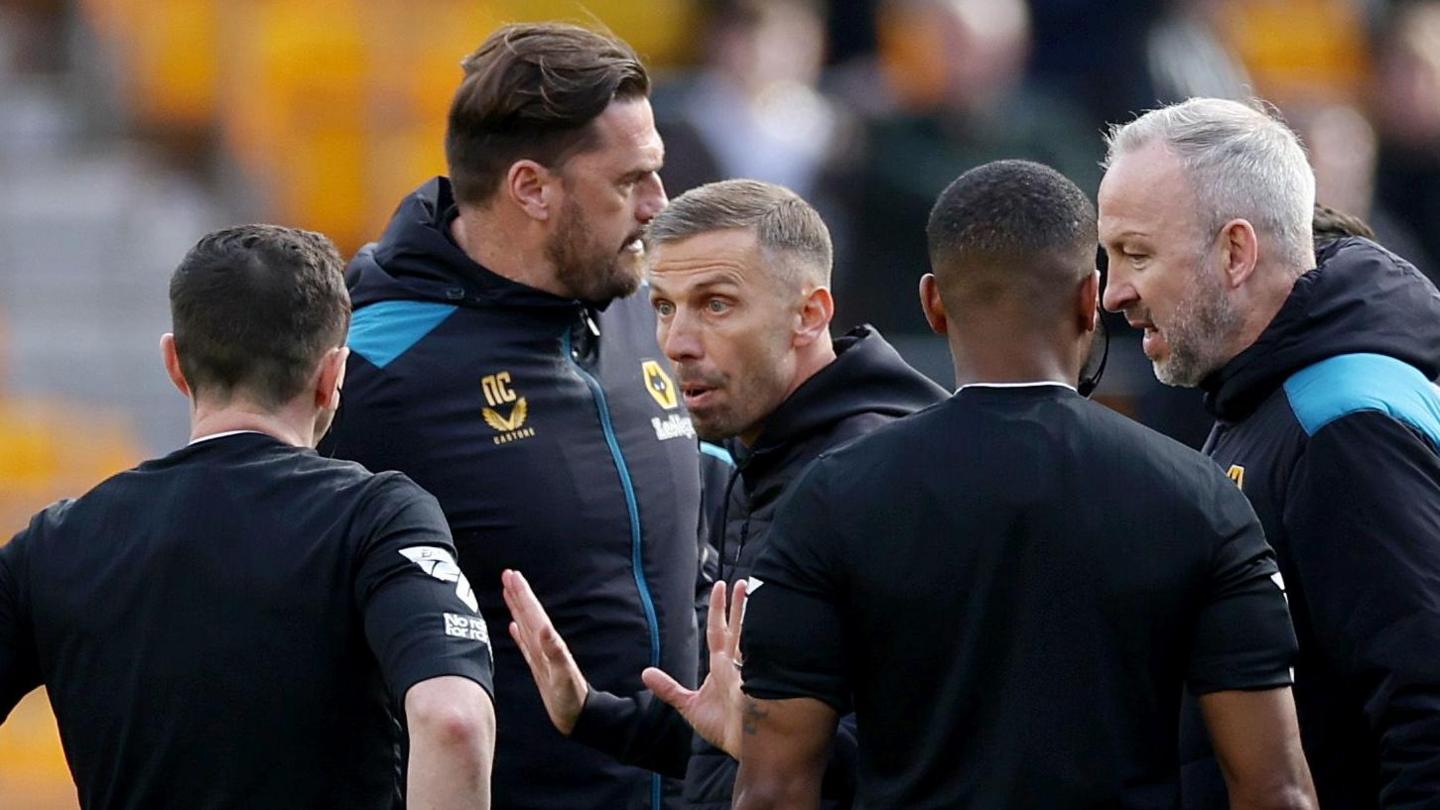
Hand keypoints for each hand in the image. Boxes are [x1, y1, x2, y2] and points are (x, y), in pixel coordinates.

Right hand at [502, 569, 587, 734]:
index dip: (523, 594)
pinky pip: (526, 645)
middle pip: (529, 613)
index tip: (512, 575)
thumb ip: (556, 652)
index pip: (533, 613)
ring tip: (507, 592)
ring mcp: (542, 655)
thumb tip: (545, 629)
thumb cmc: (572, 699)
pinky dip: (518, 634)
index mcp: (549, 643)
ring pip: (525, 625)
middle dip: (518, 594)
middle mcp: (545, 645)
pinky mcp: (539, 667)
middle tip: (507, 574)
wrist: (579, 716)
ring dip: (517, 608)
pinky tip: (513, 626)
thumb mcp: (564, 676)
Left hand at [642, 579, 747, 757]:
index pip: (719, 629)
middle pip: (737, 625)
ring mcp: (750, 668)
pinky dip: (762, 635)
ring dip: (751, 612)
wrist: (741, 746)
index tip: (722, 586)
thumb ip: (668, 688)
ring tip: (752, 589)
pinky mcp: (760, 678)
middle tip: (741, 581)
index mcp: (722, 665)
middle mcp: (737, 662)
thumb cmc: (723, 728)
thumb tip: (645, 673)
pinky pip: (761, 651)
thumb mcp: (688, 706)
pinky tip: (765, 618)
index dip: (720, 608)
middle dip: (739, 604)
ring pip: (750, 633)